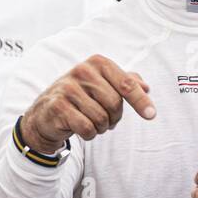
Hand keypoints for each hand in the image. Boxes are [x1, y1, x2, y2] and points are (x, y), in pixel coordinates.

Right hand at [18, 54, 154, 154]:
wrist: (46, 113)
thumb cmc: (81, 98)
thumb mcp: (104, 85)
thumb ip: (126, 83)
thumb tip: (146, 87)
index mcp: (98, 62)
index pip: (126, 83)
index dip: (140, 101)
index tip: (151, 115)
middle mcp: (82, 70)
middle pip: (114, 103)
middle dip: (115, 117)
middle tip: (107, 119)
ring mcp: (67, 88)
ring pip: (101, 117)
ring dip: (102, 127)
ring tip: (93, 122)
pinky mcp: (58, 106)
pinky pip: (87, 128)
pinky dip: (90, 134)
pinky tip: (82, 129)